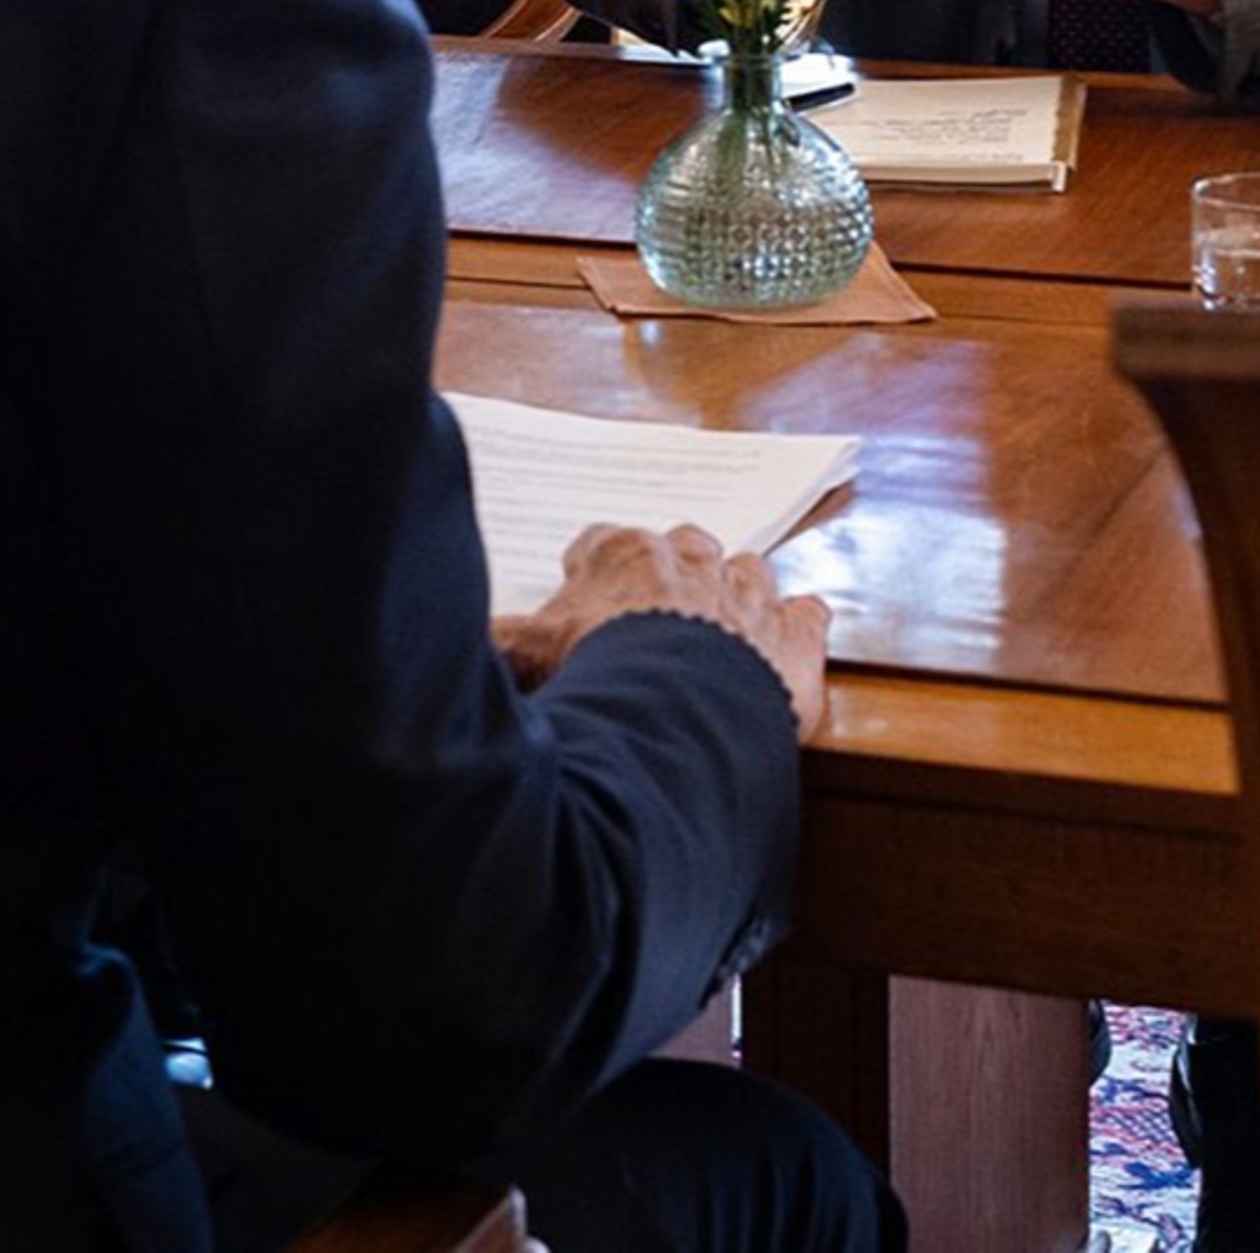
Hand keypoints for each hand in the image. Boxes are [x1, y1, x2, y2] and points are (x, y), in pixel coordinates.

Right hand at [494, 520, 829, 733]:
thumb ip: (497, 641)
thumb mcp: (527, 654)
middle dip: (674, 572)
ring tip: (724, 628)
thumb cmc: (598, 673)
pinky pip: (807, 613)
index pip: (602, 544)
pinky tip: (785, 642)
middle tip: (658, 613)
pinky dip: (798, 626)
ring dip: (737, 593)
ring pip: (748, 571)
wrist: (674, 715)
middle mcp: (688, 560)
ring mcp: (746, 593)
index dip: (594, 572)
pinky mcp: (794, 634)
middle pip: (683, 545)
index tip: (589, 600)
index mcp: (622, 553)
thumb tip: (452, 641)